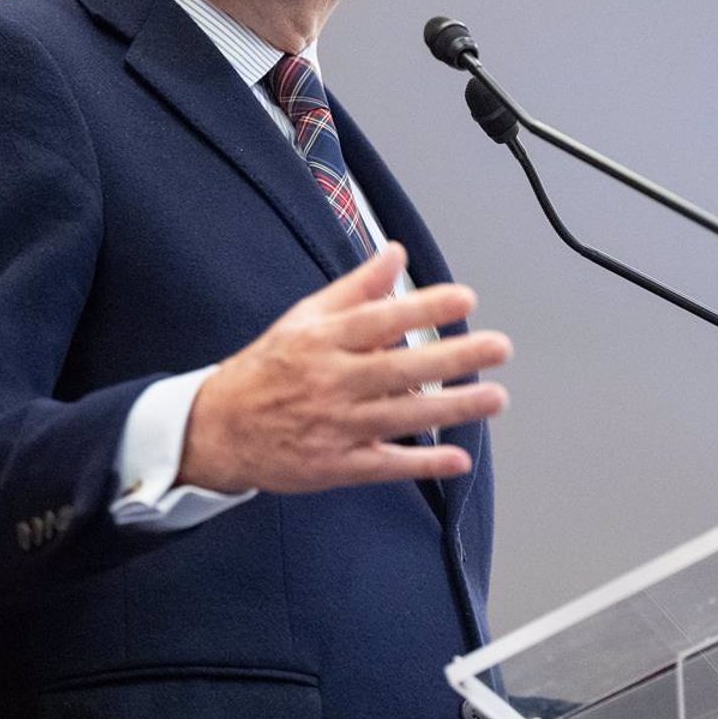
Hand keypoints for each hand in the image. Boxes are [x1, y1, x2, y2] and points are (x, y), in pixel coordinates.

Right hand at [179, 243, 510, 494]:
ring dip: (452, 409)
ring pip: (401, 418)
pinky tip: (457, 460)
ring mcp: (335, 426)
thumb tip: (396, 254)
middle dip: (454, 358)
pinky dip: (421, 464)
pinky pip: (385, 465)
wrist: (218, 429)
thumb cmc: (269, 368)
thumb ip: (356, 288)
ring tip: (495, 398)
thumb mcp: (304, 318)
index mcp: (323, 340)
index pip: (379, 319)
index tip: (464, 298)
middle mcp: (331, 381)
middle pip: (399, 370)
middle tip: (498, 347)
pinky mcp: (336, 465)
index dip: (422, 307)